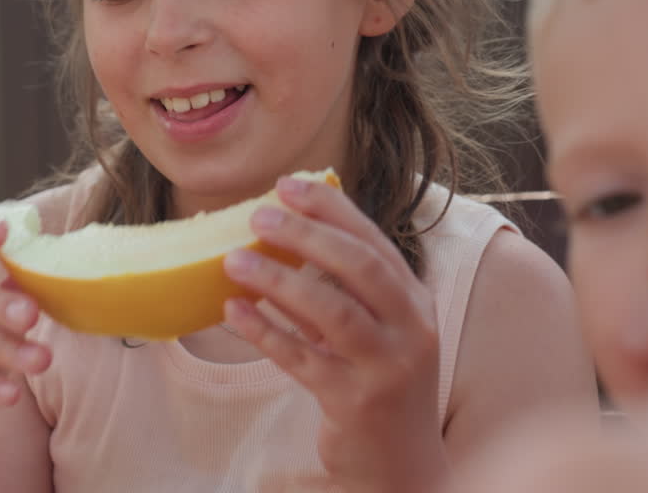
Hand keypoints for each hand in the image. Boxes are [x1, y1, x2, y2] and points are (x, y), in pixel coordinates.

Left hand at [222, 176, 446, 491]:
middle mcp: (410, 328)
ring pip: (332, 311)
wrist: (404, 463)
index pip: (373, 240)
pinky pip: (302, 359)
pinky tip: (234, 310)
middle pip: (359, 267)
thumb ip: (340, 287)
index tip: (288, 184)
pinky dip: (265, 331)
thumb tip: (286, 231)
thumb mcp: (373, 328)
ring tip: (232, 260)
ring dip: (278, 280)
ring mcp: (385, 367)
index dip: (331, 208)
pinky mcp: (355, 402)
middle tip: (258, 215)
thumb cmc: (379, 380)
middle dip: (307, 235)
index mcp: (414, 300)